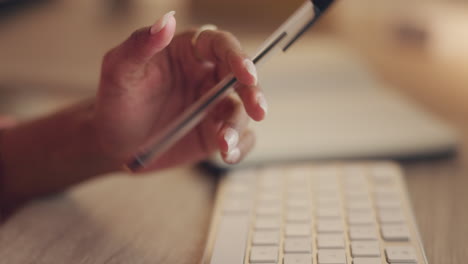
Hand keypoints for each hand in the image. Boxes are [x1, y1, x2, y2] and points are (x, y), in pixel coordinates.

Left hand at [94, 11, 266, 169]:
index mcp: (188, 52)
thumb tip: (166, 21)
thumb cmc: (115, 100)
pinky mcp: (214, 133)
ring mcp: (213, 107)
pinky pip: (237, 138)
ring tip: (224, 144)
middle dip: (253, 94)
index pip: (220, 46)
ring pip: (240, 111)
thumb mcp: (119, 70)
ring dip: (238, 126)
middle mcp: (207, 76)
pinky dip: (239, 148)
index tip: (245, 74)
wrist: (112, 142)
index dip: (238, 57)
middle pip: (241, 78)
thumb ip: (140, 45)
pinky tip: (228, 156)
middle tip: (257, 110)